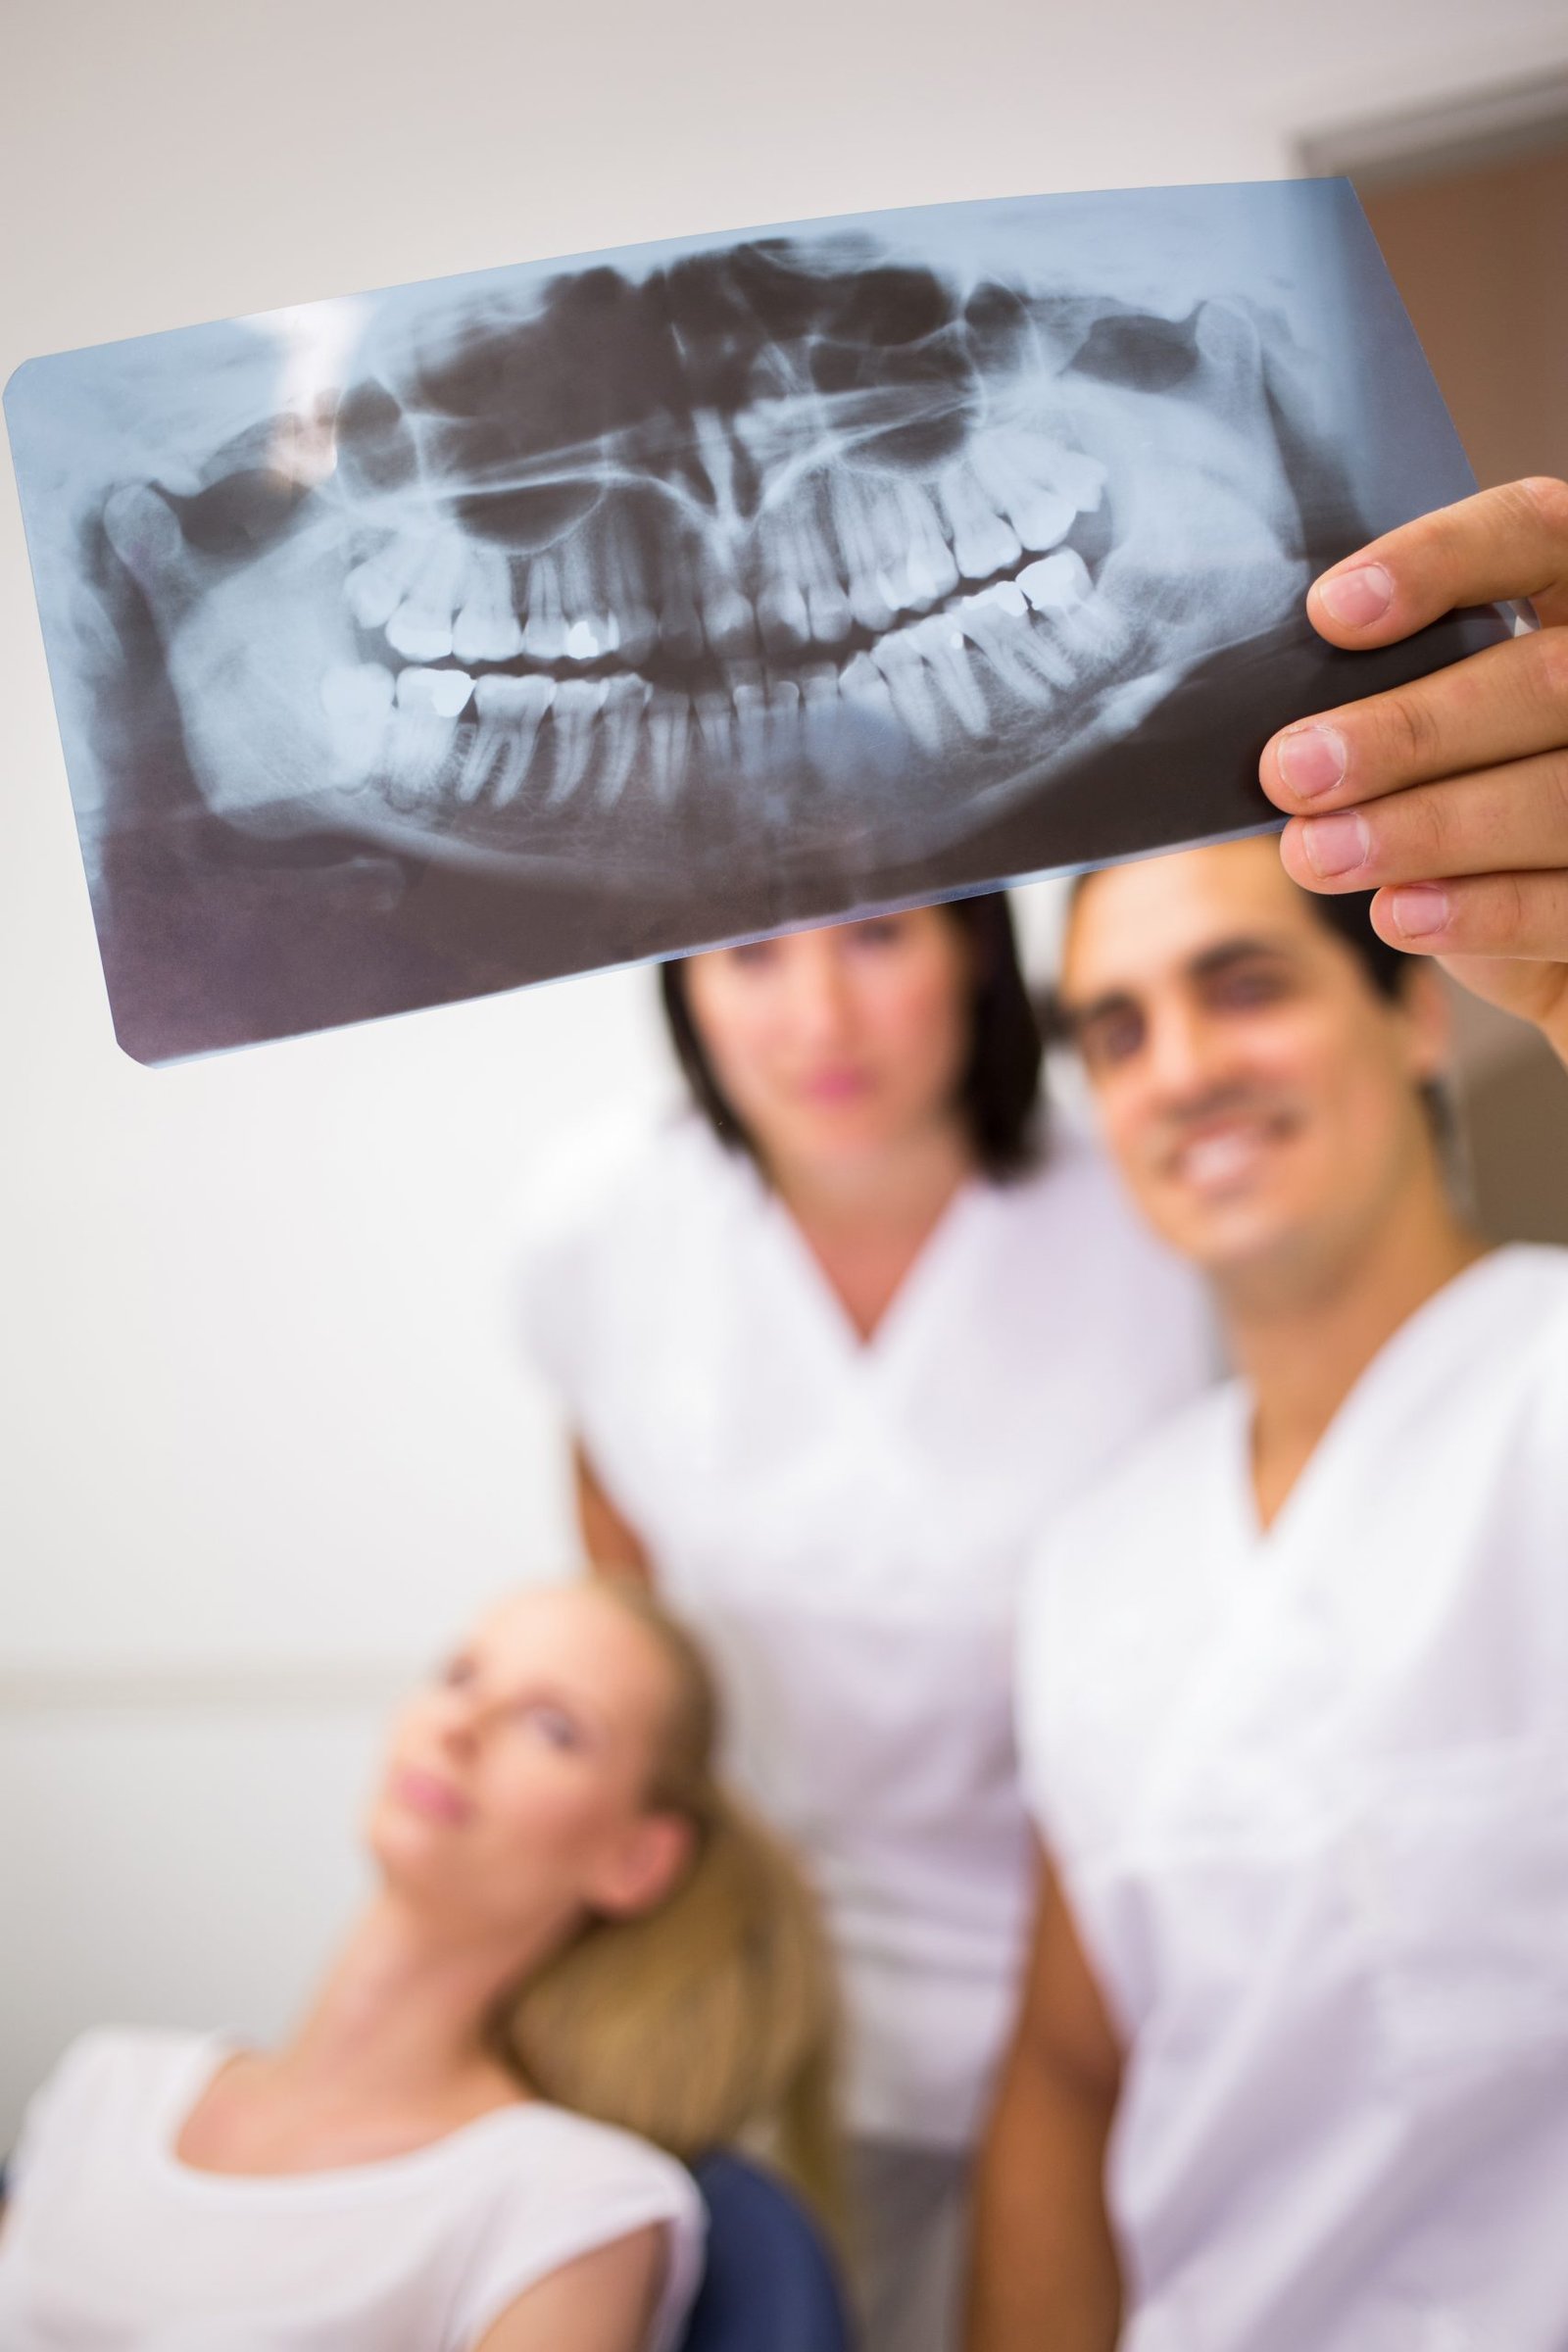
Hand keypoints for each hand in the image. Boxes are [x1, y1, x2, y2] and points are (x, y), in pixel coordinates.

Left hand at [1259, 477, 1567, 1067]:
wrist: (1537, 912)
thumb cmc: (1468, 790)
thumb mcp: (1440, 721)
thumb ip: (1393, 688)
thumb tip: (1286, 725)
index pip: (1535, 533)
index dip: (1441, 559)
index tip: (1328, 614)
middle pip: (1544, 679)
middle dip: (1407, 731)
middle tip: (1293, 771)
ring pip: (1557, 795)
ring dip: (1423, 828)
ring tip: (1317, 853)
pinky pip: (1565, 903)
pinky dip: (1478, 912)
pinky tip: (1397, 912)